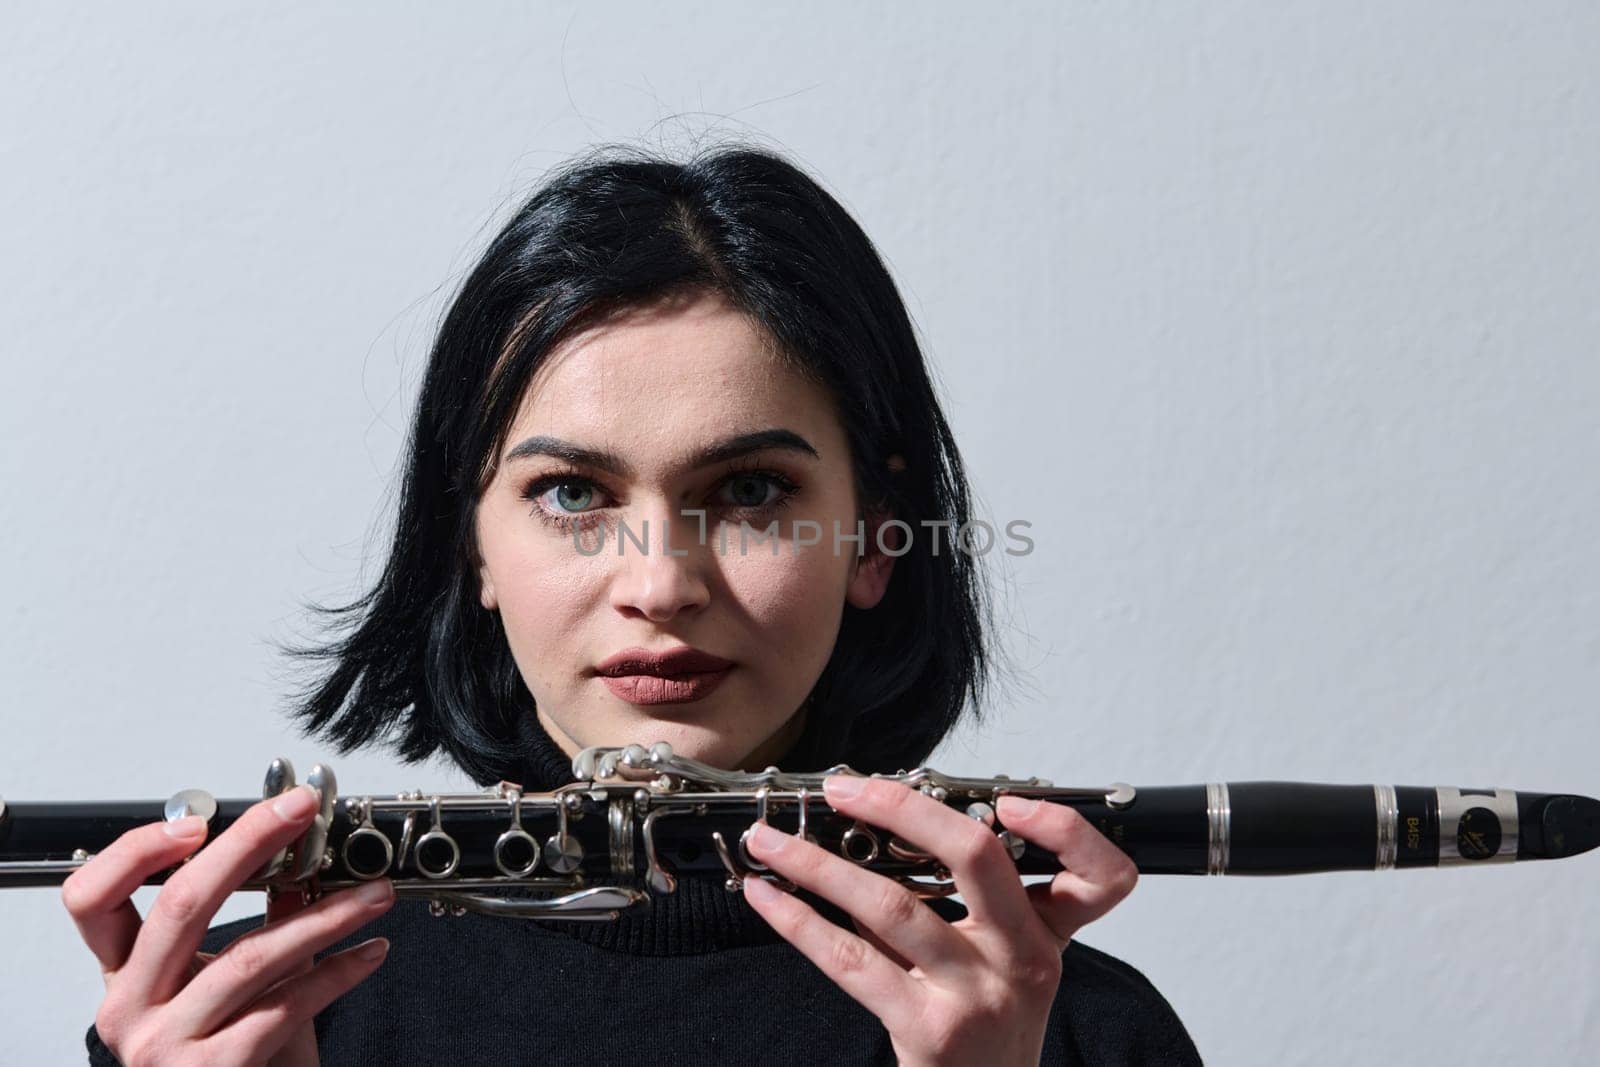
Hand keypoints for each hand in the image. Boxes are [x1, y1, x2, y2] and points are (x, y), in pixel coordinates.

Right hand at [61, 784, 395, 1065]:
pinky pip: (283, 1006)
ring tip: (374, 895)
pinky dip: (337, 972)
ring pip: (249, 956)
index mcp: (126, 977)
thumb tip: (297, 859)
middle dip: (249, 845)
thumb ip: (257, 926)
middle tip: (301, 812)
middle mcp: (131, 1009)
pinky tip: (370, 952)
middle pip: (180, 906)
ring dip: (325, 916)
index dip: (136, 852)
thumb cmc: (237, 1061)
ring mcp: (164, 1045)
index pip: (91, 899)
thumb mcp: (233, 987)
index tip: (199, 820)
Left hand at [740, 774, 1138, 1066]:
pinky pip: (851, 961)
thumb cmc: (986, 1032)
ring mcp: (976, 995)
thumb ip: (963, 907)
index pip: (1098, 875)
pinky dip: (799, 920)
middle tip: (844, 790)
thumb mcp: (1002, 967)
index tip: (1008, 801)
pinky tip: (768, 896)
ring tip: (771, 840)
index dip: (1063, 829)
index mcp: (1047, 935)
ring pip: (891, 905)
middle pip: (977, 857)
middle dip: (902, 809)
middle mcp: (1022, 961)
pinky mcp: (929, 1030)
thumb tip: (883, 838)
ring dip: (817, 864)